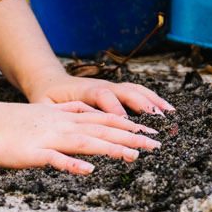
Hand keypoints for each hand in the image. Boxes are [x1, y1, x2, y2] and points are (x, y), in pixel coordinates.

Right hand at [0, 100, 161, 174]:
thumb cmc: (16, 124)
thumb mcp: (50, 114)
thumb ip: (72, 114)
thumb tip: (94, 115)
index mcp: (68, 118)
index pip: (105, 119)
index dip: (129, 125)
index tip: (152, 132)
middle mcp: (63, 125)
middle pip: (102, 129)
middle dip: (131, 137)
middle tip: (156, 144)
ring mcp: (49, 138)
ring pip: (85, 142)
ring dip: (110, 147)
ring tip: (133, 155)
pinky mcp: (33, 153)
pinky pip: (55, 159)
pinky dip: (72, 164)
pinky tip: (88, 170)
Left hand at [25, 73, 174, 116]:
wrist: (50, 81)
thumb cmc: (45, 99)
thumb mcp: (42, 107)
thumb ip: (50, 116)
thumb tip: (57, 129)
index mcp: (82, 90)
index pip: (101, 95)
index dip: (114, 107)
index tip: (126, 123)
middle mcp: (100, 86)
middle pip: (126, 92)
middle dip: (143, 106)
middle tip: (157, 123)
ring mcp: (111, 87)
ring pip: (136, 90)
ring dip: (153, 102)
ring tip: (169, 116)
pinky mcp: (117, 91)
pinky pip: (138, 92)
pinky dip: (154, 99)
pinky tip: (167, 110)